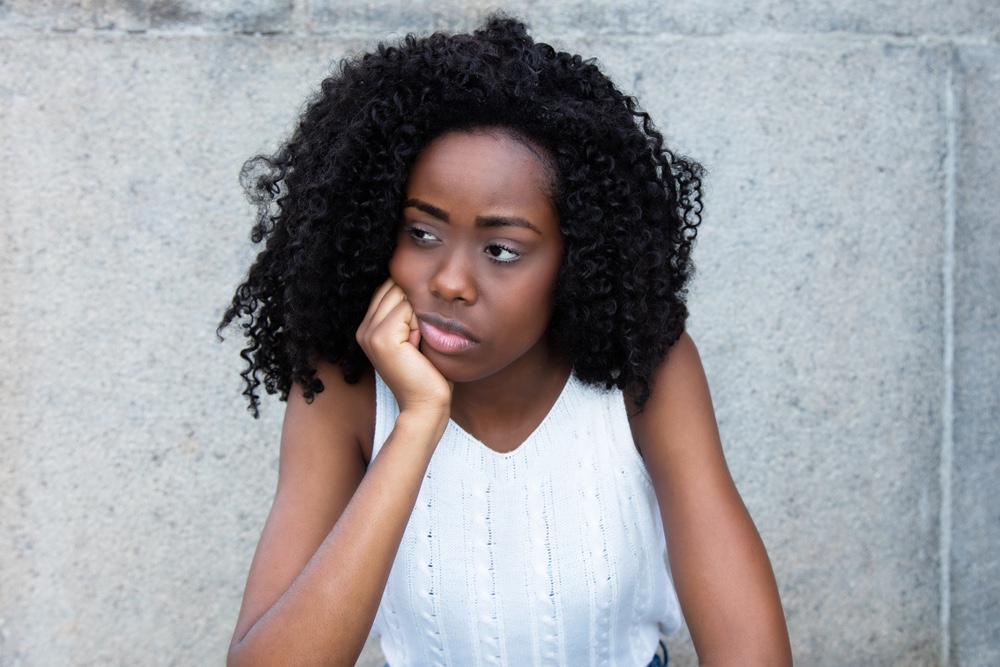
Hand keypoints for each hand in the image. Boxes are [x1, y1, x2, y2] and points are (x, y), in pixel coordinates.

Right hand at [356, 279, 451, 415]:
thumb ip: (408, 313)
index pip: (388, 288)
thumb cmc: (428, 374)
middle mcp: (363, 329)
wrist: (425, 406)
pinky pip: (408, 309)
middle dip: (415, 305)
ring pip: (402, 295)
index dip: (411, 300)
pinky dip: (421, 324)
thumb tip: (417, 282)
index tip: (419, 329)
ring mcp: (369, 333)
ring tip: (419, 343)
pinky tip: (419, 347)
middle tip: (420, 339)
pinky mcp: (382, 338)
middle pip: (394, 287)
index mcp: (367, 328)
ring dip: (419, 315)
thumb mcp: (415, 337)